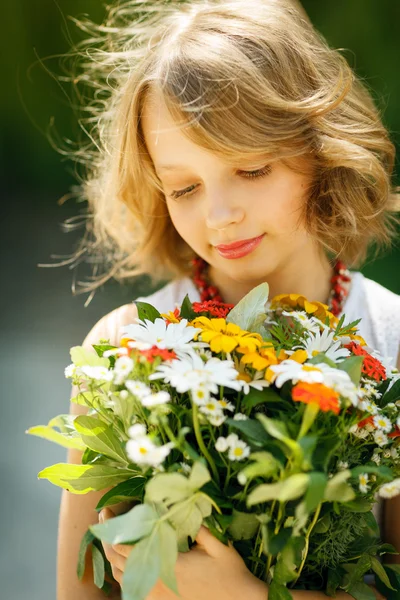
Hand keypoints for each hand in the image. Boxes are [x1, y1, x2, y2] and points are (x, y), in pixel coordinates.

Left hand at [99, 508, 267, 599]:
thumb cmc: (231, 573)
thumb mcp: (219, 545)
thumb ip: (200, 527)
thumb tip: (186, 505)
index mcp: (169, 564)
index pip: (128, 547)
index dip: (114, 529)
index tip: (107, 513)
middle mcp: (158, 582)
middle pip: (118, 563)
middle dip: (108, 540)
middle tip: (104, 521)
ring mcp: (159, 596)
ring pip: (122, 579)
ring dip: (114, 559)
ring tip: (112, 539)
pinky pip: (133, 591)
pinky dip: (125, 576)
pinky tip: (127, 564)